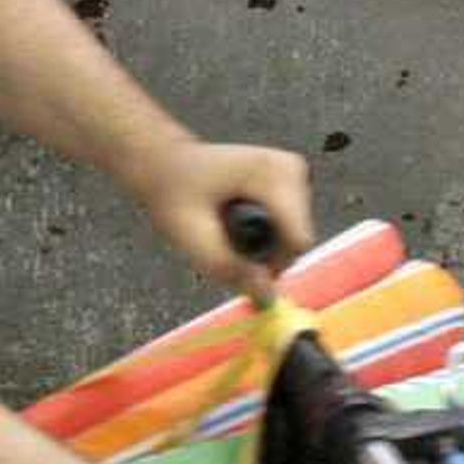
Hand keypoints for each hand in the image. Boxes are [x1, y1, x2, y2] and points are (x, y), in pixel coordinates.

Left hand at [124, 137, 313, 303]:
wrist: (165, 164)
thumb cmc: (174, 194)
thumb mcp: (193, 238)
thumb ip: (232, 270)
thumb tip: (268, 298)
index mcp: (270, 174)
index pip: (297, 241)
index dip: (270, 265)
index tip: (235, 263)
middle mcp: (291, 169)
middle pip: (297, 241)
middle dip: (264, 255)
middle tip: (223, 243)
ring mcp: (295, 173)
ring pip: (295, 238)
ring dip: (263, 246)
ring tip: (226, 227)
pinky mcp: (293, 182)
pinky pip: (290, 229)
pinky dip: (266, 235)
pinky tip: (237, 219)